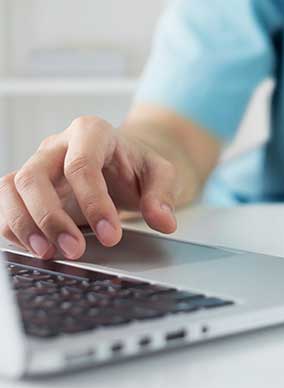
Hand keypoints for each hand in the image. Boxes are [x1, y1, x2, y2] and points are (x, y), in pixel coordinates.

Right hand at [0, 116, 177, 259]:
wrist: (126, 162)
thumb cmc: (138, 166)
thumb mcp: (161, 174)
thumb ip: (163, 195)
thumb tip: (163, 222)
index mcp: (92, 133)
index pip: (82, 165)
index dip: (93, 203)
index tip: (111, 235)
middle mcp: (57, 145)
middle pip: (35, 176)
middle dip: (51, 218)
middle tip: (76, 250)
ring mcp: (37, 163)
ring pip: (11, 188)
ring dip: (25, 225)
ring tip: (49, 254)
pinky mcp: (26, 186)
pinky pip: (5, 203)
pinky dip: (14, 227)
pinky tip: (36, 248)